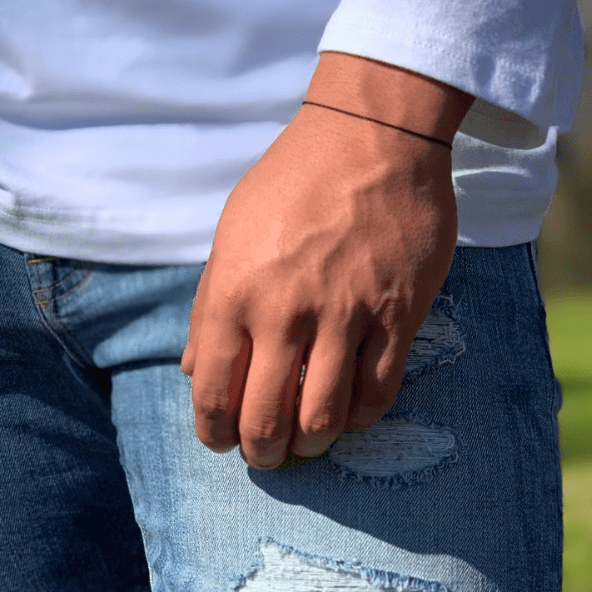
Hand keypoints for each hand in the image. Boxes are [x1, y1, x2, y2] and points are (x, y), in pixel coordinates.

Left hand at [181, 53, 473, 469]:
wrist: (369, 138)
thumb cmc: (290, 183)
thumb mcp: (231, 235)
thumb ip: (209, 307)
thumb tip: (193, 369)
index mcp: (233, 293)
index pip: (214, 392)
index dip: (213, 431)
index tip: (221, 440)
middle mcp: (284, 313)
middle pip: (266, 419)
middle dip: (261, 452)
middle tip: (264, 453)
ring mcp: (345, 316)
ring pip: (324, 417)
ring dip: (310, 442)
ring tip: (306, 437)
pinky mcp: (398, 314)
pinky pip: (378, 392)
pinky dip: (359, 416)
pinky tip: (348, 411)